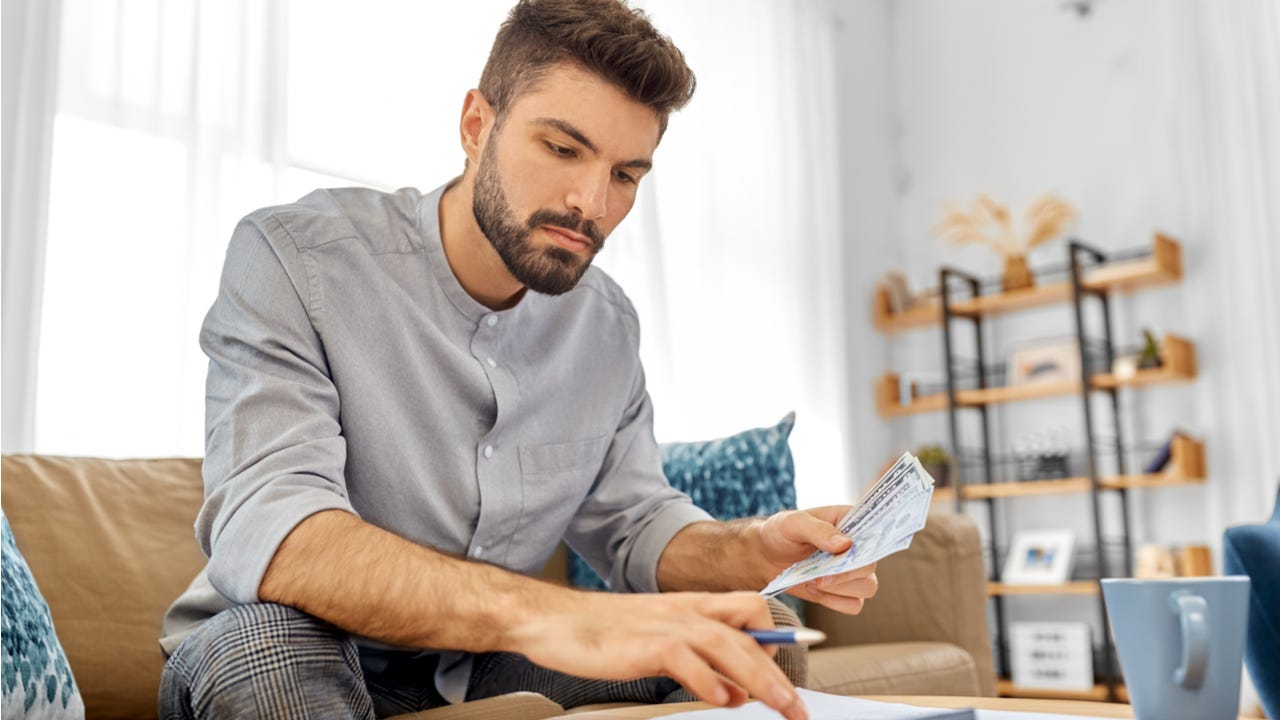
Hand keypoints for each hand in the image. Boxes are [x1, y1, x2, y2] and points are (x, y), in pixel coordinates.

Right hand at [509, 589, 807, 719]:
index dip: (779, 636)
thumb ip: (699, 662)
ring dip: (759, 675)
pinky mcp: (645, 644)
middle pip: (748, 631)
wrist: (553, 620)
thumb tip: (736, 692)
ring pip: (727, 644)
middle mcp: (685, 611)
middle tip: (796, 707)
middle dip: (779, 670)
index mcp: (691, 606)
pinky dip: (709, 681)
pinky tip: (721, 699)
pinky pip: (687, 660)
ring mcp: (666, 625)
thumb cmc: (603, 633)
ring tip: (780, 704)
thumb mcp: (659, 642)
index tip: (796, 669)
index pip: (749, 609)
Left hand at [758, 506, 878, 614]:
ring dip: (840, 589)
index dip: (869, 544)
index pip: (875, 532)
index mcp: (851, 520)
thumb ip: (818, 530)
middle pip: (870, 565)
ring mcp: (851, 569)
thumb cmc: (780, 532)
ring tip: (812, 581)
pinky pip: (854, 605)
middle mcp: (857, 546)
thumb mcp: (793, 523)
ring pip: (867, 588)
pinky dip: (834, 602)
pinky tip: (813, 589)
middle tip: (820, 577)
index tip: (847, 553)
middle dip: (845, 574)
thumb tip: (845, 544)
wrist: (764, 556)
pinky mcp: (842, 591)